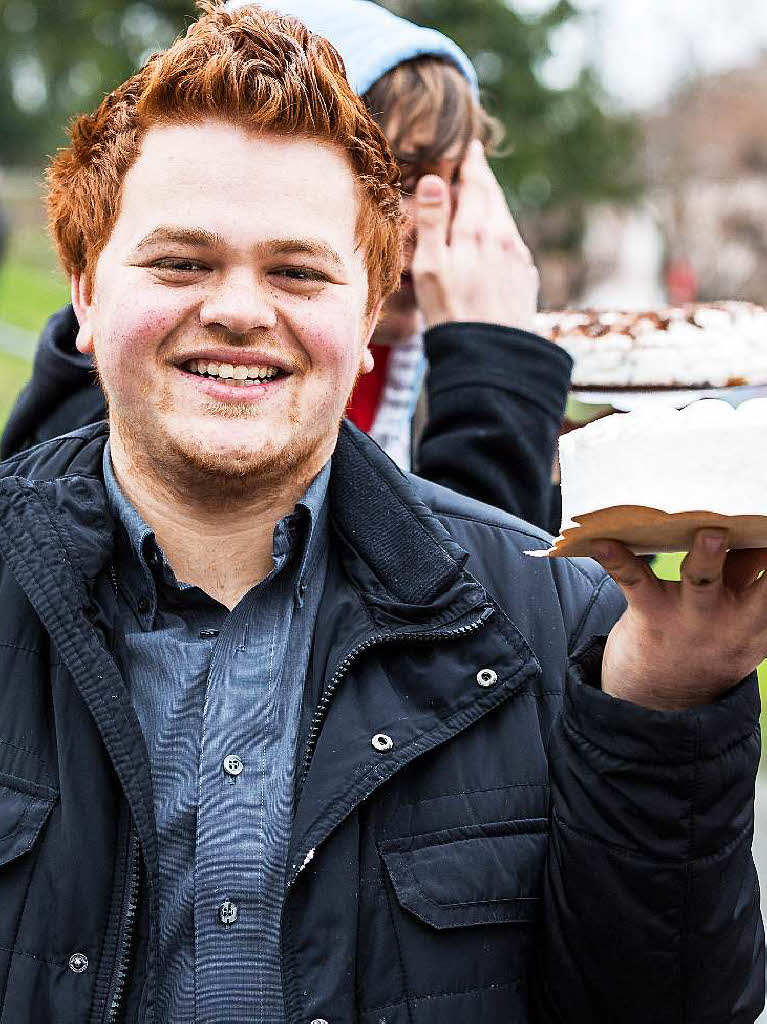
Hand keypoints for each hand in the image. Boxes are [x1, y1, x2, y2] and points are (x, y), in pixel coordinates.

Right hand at [410, 140, 538, 331]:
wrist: (491, 354)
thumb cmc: (452, 312)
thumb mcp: (431, 266)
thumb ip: (432, 221)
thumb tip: (434, 179)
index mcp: (477, 229)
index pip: (476, 184)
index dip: (473, 163)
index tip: (471, 147)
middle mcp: (503, 237)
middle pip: (494, 198)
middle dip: (485, 179)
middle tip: (477, 164)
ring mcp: (519, 257)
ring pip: (505, 219)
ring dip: (494, 205)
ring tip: (483, 197)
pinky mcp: (526, 277)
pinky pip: (513, 243)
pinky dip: (502, 231)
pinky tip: (495, 240)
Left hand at [592, 529, 766, 709]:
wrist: (664, 704)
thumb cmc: (703, 643)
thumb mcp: (738, 622)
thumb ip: (745, 577)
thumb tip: (752, 528)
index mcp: (760, 619)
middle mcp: (734, 618)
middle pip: (759, 584)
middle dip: (765, 559)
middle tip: (764, 534)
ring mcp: (691, 618)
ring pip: (702, 580)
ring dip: (707, 557)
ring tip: (710, 536)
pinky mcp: (651, 616)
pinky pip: (634, 582)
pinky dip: (617, 561)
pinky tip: (603, 545)